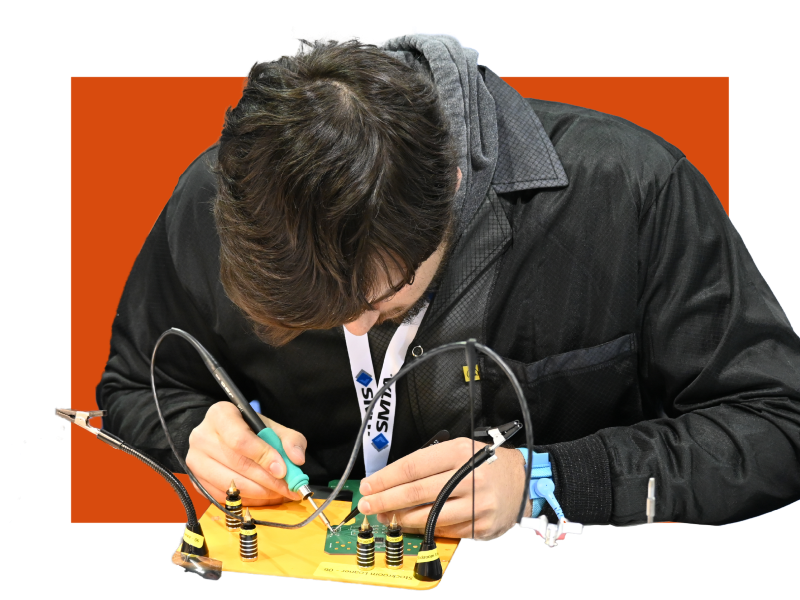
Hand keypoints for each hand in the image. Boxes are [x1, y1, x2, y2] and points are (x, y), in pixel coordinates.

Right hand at [186, 401, 306, 504]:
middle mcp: (202, 437)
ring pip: (231, 485)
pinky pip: (225, 497)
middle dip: (268, 481)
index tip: (283, 470)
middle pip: (238, 465)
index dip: (264, 457)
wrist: (223, 436)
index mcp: (220, 415)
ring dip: (261, 493)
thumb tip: (297, 459)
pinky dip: (249, 500)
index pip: (240, 440)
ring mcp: (196, 461)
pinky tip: (264, 496)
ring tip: (280, 493)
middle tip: (290, 488)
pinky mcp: (196, 481)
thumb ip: (290, 439)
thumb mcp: (271, 427)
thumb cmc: (249, 430)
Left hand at [357, 438, 531, 540]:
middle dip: (385, 499)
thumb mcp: (460, 449)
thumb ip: (429, 463)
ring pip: (427, 516)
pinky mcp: (482, 527)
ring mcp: (477, 505)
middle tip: (367, 505)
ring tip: (385, 517)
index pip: (412, 467)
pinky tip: (411, 525)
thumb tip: (391, 481)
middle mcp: (469, 478)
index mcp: (460, 452)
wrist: (524, 480)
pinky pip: (445, 531)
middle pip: (415, 492)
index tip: (368, 485)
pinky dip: (424, 529)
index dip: (385, 478)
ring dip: (400, 519)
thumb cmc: (486, 462)